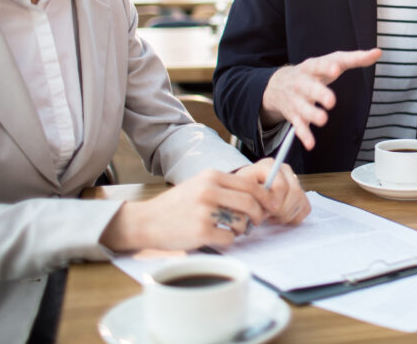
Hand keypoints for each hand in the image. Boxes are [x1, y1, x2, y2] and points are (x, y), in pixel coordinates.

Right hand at [100, 168, 284, 251]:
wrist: (145, 221)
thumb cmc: (176, 205)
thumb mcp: (199, 185)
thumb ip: (224, 187)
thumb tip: (257, 195)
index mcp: (211, 176)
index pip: (250, 185)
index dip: (265, 197)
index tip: (271, 206)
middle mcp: (209, 191)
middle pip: (250, 202)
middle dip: (259, 215)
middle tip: (257, 222)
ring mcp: (204, 211)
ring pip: (241, 221)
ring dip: (241, 229)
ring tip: (231, 229)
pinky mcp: (201, 231)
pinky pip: (229, 238)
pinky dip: (228, 240)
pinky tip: (217, 237)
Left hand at [234, 159, 310, 224]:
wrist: (247, 191)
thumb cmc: (244, 190)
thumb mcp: (242, 191)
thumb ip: (254, 198)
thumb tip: (271, 209)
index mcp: (270, 166)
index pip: (281, 185)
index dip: (275, 201)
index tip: (267, 210)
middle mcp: (285, 170)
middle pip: (295, 192)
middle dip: (283, 210)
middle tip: (270, 217)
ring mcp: (294, 181)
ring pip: (301, 200)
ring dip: (287, 215)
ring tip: (272, 217)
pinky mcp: (300, 193)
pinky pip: (305, 208)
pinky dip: (294, 217)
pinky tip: (279, 217)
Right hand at [262, 48, 381, 149]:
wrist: (278, 84)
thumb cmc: (313, 72)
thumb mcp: (331, 61)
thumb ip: (355, 59)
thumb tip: (378, 52)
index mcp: (312, 67)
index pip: (319, 65)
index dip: (327, 67)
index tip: (336, 69)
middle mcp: (302, 83)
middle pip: (309, 88)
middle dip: (319, 93)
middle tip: (330, 100)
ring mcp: (297, 100)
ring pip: (303, 108)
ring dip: (312, 114)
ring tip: (322, 119)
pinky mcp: (294, 115)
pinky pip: (298, 126)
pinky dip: (304, 135)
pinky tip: (310, 143)